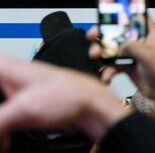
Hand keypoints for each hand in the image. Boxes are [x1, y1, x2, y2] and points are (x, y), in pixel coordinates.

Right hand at [0, 55, 127, 141]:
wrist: (92, 104)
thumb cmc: (68, 96)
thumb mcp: (23, 111)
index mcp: (5, 67)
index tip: (0, 114)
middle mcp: (8, 75)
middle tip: (4, 127)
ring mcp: (15, 88)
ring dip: (1, 124)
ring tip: (4, 136)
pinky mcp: (22, 102)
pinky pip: (3, 115)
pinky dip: (2, 130)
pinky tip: (5, 141)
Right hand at [88, 16, 154, 122]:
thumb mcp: (149, 55)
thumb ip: (133, 46)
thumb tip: (120, 46)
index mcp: (150, 34)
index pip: (138, 17)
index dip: (127, 12)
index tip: (111, 11)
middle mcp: (140, 43)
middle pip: (119, 33)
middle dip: (104, 34)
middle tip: (93, 36)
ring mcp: (133, 55)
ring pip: (112, 50)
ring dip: (102, 54)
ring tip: (95, 57)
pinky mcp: (128, 67)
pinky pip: (113, 66)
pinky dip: (107, 71)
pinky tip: (106, 77)